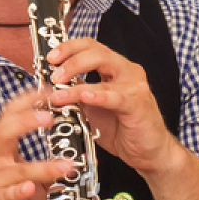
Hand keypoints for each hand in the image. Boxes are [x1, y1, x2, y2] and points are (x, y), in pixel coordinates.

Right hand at [0, 91, 75, 199]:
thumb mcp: (29, 179)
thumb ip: (45, 164)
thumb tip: (73, 154)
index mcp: (1, 149)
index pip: (10, 116)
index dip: (27, 100)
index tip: (47, 90)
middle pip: (5, 132)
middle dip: (26, 121)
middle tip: (49, 116)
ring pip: (17, 168)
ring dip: (43, 166)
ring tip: (67, 165)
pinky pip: (8, 194)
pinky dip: (20, 190)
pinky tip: (31, 188)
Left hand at [45, 38, 180, 174]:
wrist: (148, 153)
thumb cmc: (122, 129)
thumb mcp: (92, 107)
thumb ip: (76, 93)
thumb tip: (51, 86)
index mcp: (115, 68)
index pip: (90, 47)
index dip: (68, 48)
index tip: (50, 58)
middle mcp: (126, 71)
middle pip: (96, 51)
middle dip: (70, 58)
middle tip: (53, 73)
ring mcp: (134, 86)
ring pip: (103, 68)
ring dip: (76, 77)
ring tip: (58, 90)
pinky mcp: (138, 104)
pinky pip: (115, 96)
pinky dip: (98, 95)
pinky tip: (84, 96)